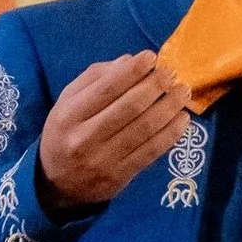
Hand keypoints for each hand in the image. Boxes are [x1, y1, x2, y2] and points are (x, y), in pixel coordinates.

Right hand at [38, 50, 191, 208]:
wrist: (58, 184)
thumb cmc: (65, 133)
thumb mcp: (67, 101)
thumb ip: (94, 78)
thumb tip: (128, 61)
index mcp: (69, 115)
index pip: (106, 88)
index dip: (132, 71)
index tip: (151, 57)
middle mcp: (84, 138)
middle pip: (129, 107)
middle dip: (155, 86)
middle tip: (171, 73)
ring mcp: (104, 160)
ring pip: (144, 129)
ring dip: (169, 107)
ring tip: (183, 92)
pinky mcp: (120, 177)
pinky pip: (151, 152)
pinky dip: (171, 133)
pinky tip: (182, 118)